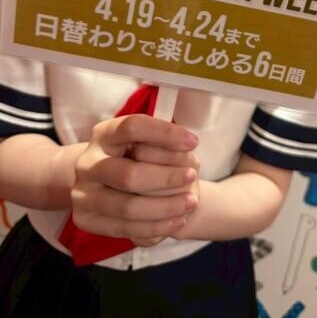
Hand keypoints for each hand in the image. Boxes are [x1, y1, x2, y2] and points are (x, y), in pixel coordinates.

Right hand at [71, 114, 199, 246]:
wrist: (112, 185)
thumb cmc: (140, 158)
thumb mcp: (150, 142)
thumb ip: (166, 142)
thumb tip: (187, 144)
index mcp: (104, 134)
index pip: (133, 127)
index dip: (164, 134)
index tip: (193, 142)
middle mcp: (88, 163)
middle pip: (129, 174)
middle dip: (166, 178)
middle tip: (192, 177)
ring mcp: (84, 194)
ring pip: (127, 207)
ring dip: (165, 207)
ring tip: (192, 202)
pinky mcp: (87, 220)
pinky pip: (125, 228)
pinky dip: (156, 226)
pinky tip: (178, 220)